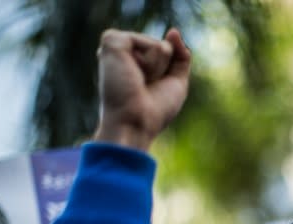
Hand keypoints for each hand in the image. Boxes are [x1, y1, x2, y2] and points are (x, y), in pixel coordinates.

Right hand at [93, 28, 191, 150]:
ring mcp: (116, 47)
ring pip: (160, 45)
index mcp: (132, 63)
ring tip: (138, 82)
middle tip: (144, 88)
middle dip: (164, 71)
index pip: (165, 55)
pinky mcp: (112, 41)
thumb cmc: (153, 112)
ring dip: (157, 69)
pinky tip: (134, 73)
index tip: (149, 92)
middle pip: (165, 49)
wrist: (135, 123)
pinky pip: (151, 43)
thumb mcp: (175, 83)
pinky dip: (151, 62)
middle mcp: (122, 53)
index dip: (167, 74)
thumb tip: (173, 31)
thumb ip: (180, 57)